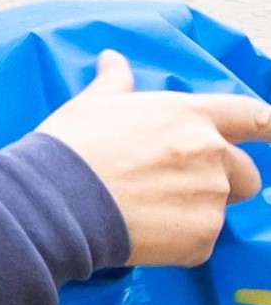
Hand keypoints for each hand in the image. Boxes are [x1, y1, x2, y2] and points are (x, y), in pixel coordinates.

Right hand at [45, 50, 270, 267]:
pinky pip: (199, 244)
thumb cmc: (72, 147)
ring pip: (219, 211)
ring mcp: (210, 197)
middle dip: (224, 184)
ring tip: (149, 215)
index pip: (254, 117)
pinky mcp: (200, 237)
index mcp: (192, 116)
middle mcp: (212, 154)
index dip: (270, 126)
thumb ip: (115, 82)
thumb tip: (111, 59)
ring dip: (195, 215)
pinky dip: (177, 245)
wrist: (56, 201)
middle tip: (177, 191)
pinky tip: (142, 237)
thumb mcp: (93, 104)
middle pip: (247, 175)